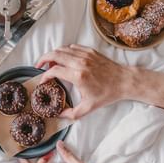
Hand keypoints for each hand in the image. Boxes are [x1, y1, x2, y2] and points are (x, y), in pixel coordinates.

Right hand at [36, 44, 163, 118]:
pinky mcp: (90, 51)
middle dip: (43, 59)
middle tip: (38, 65)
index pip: (54, 70)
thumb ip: (72, 113)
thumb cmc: (107, 94)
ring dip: (53, 54)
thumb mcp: (89, 108)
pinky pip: (72, 47)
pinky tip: (63, 58)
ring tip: (50, 63)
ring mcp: (85, 55)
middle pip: (54, 54)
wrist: (125, 81)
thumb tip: (59, 115)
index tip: (43, 81)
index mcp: (78, 76)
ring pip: (62, 49)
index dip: (45, 75)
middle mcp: (80, 62)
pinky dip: (64, 51)